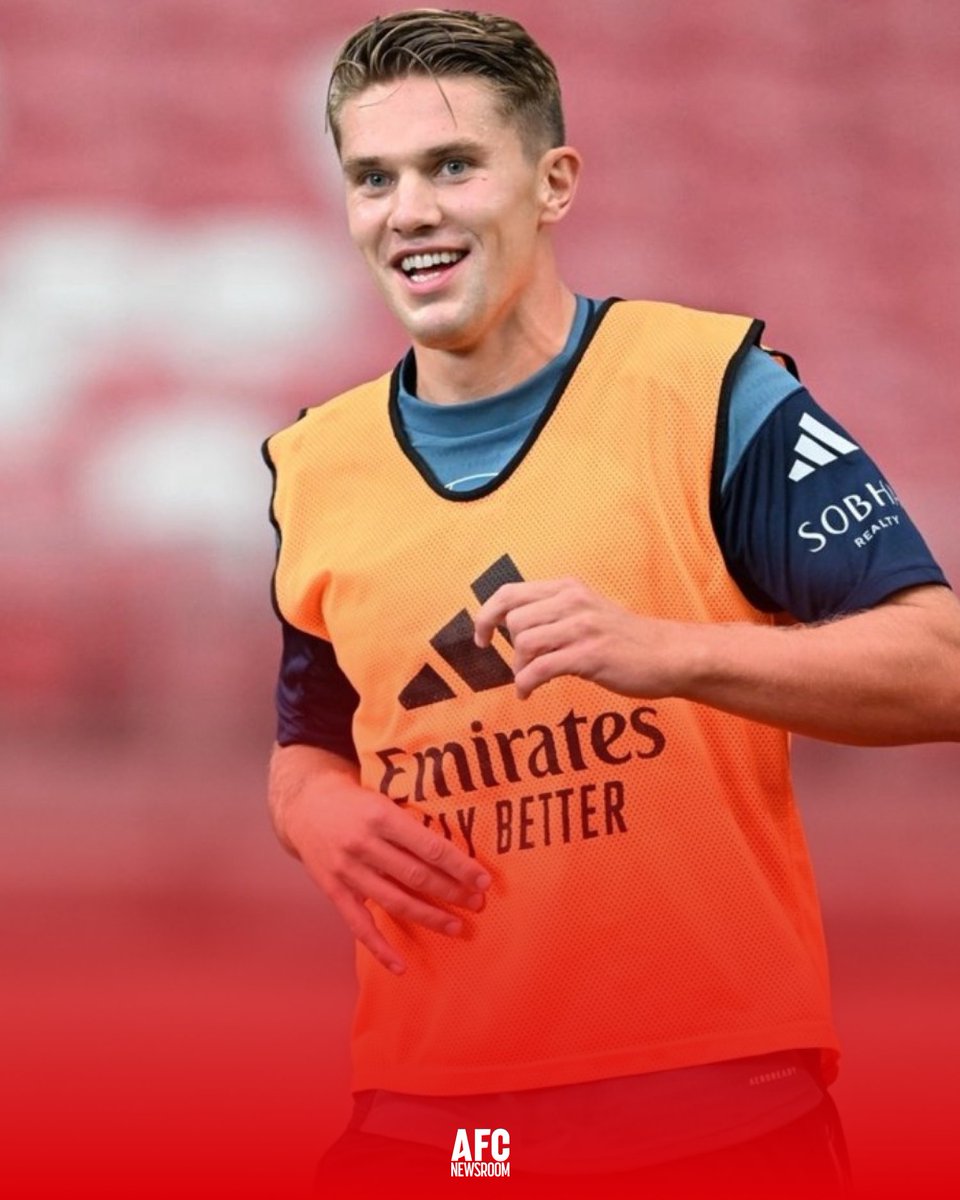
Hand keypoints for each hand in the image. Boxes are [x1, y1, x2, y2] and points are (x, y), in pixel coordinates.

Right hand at [273, 745, 490, 974]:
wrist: (305, 806)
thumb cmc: (357, 801)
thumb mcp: (384, 799)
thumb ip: (412, 823)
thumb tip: (456, 850)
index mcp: (381, 816)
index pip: (429, 847)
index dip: (459, 866)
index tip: (483, 880)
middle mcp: (363, 844)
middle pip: (416, 876)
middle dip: (452, 892)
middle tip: (478, 903)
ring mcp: (347, 870)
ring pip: (394, 901)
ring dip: (429, 917)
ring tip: (456, 927)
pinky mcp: (334, 890)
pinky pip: (359, 925)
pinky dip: (380, 948)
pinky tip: (400, 966)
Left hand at [473, 577, 687, 699]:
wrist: (669, 655)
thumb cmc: (625, 640)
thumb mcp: (588, 612)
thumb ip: (554, 614)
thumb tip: (511, 629)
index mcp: (568, 588)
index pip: (510, 592)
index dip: (486, 614)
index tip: (481, 637)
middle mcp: (573, 601)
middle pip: (513, 620)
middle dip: (509, 648)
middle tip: (522, 665)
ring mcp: (582, 627)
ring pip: (523, 643)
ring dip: (519, 668)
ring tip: (530, 680)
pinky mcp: (589, 654)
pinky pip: (540, 668)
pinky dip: (526, 684)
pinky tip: (529, 693)